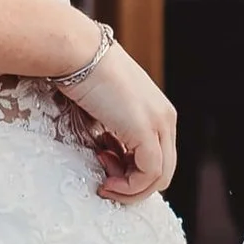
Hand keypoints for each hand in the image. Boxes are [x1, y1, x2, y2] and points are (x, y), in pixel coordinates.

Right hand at [68, 42, 178, 203]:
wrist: (78, 54)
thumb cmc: (82, 74)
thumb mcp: (105, 107)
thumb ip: (114, 130)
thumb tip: (108, 152)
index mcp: (158, 111)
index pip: (159, 156)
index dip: (133, 171)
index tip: (105, 164)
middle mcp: (165, 118)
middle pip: (164, 170)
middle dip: (134, 184)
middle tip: (106, 181)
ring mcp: (158, 123)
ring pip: (160, 176)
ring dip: (130, 189)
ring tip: (105, 182)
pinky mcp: (146, 130)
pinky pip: (149, 174)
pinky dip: (129, 186)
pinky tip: (108, 181)